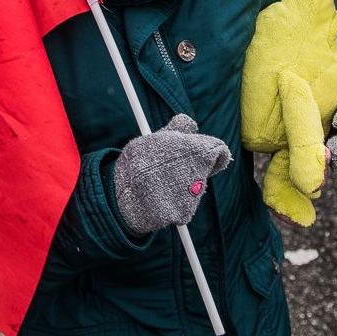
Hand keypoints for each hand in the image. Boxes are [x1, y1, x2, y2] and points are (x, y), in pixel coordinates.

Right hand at [114, 114, 231, 234]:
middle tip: (170, 169)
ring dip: (183, 184)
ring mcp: (192, 194)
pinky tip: (159, 198)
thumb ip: (176, 130)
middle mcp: (196, 171)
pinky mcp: (186, 212)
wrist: (120, 198)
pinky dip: (176, 202)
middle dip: (192, 167)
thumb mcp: (153, 140)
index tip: (197, 152)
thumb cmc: (136, 164)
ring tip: (159, 182)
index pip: (217, 148)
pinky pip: (187, 205)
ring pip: (195, 187)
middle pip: (205, 168)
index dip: (208, 149)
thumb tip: (190, 123)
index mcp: (191, 148)